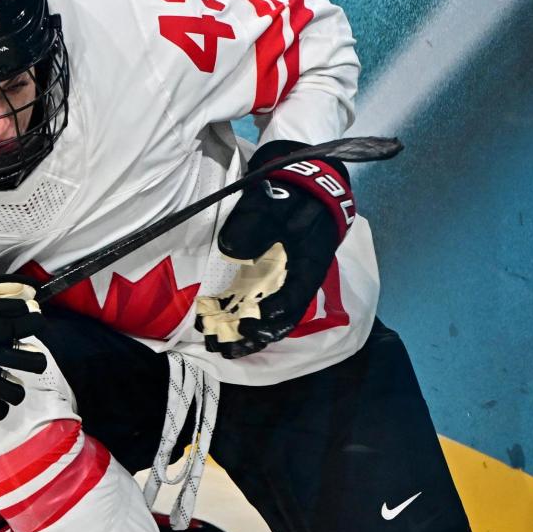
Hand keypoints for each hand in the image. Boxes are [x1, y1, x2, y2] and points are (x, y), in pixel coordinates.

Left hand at [197, 140, 354, 357]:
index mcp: (310, 261)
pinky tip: (224, 331)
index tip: (255, 318)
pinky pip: (262, 307)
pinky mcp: (273, 279)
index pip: (298, 293)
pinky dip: (245, 321)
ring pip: (272, 317)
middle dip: (257, 335)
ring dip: (248, 335)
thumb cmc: (291, 193)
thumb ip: (253, 223)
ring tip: (222, 348)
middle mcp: (301, 278)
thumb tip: (231, 247)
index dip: (278, 309)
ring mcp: (287, 281)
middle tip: (228, 346)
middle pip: (284, 317)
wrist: (303, 183)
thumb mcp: (273, 202)